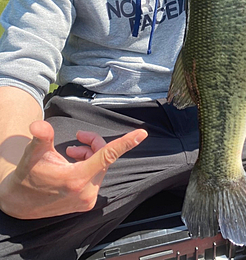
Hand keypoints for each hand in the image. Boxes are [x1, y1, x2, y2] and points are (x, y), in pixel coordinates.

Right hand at [0, 120, 147, 218]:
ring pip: (100, 166)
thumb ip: (41, 137)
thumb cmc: (28, 175)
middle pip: (102, 157)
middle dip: (92, 143)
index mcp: (77, 179)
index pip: (107, 156)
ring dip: (89, 155)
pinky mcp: (86, 203)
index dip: (126, 143)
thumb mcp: (33, 153)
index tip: (142, 133)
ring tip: (71, 152)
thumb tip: (38, 125)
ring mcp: (87, 199)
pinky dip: (88, 166)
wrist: (19, 202)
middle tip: (79, 137)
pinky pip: (96, 176)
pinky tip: (73, 164)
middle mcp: (86, 192)